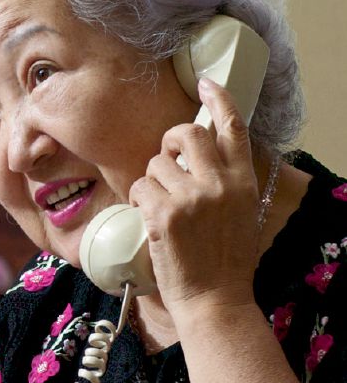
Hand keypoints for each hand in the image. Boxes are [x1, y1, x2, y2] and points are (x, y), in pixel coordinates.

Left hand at [129, 76, 260, 318]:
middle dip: (170, 141)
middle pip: (187, 134)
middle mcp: (219, 183)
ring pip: (156, 163)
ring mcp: (191, 197)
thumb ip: (225, 183)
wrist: (215, 299)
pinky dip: (139, 201)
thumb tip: (198, 161)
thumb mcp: (240, 214)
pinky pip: (140, 187)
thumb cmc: (224, 262)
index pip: (232, 128)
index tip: (205, 83)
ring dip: (151, 182)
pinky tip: (151, 220)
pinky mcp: (164, 213)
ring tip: (161, 208)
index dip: (218, 100)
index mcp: (243, 181)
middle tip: (167, 162)